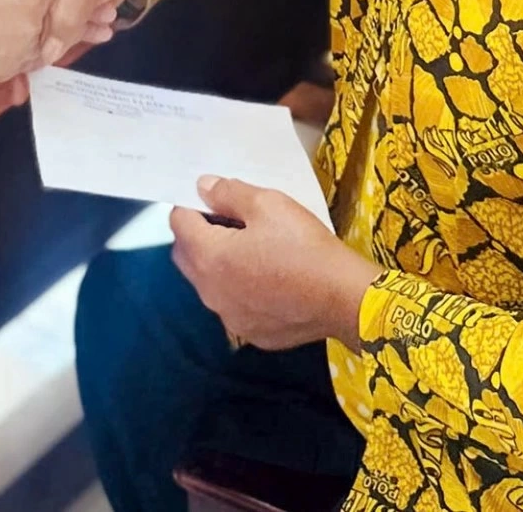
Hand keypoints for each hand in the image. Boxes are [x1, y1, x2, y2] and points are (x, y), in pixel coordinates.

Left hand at [169, 177, 372, 351]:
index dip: (190, 205)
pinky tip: (268, 280)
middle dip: (196, 235)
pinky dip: (239, 290)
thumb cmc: (303, 245)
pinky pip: (233, 306)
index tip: (209, 198)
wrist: (342, 297)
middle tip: (226, 220)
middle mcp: (211, 293)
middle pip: (186, 257)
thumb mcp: (267, 204)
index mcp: (210, 258)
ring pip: (208, 284)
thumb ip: (228, 193)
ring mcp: (231, 319)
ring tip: (250, 250)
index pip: (179, 224)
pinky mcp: (252, 334)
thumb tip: (202, 187)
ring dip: (217, 265)